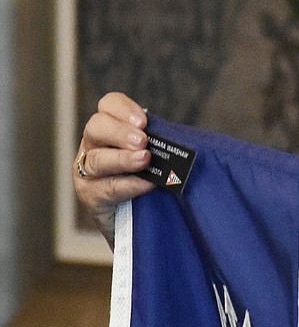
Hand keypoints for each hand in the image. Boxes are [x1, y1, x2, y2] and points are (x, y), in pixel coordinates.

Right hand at [73, 92, 154, 246]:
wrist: (139, 221)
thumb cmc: (148, 181)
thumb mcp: (153, 155)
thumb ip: (159, 143)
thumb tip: (183, 140)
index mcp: (109, 128)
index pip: (108, 105)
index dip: (123, 108)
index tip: (144, 121)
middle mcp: (93, 146)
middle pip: (96, 127)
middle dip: (120, 132)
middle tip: (142, 141)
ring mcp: (87, 172)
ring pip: (97, 159)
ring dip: (123, 158)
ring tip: (144, 160)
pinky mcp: (91, 196)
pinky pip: (107, 188)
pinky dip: (129, 185)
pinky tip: (147, 184)